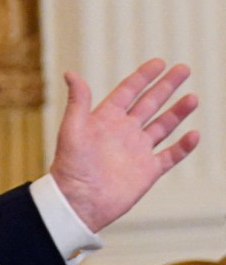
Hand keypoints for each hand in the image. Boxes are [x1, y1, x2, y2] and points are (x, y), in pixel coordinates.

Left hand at [49, 59, 198, 232]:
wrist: (78, 202)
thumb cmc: (70, 166)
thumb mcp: (72, 129)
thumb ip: (78, 101)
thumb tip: (71, 73)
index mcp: (105, 119)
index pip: (128, 92)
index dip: (143, 77)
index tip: (159, 62)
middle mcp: (123, 132)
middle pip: (149, 104)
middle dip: (166, 87)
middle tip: (184, 69)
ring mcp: (137, 151)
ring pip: (162, 127)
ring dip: (177, 112)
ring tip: (192, 97)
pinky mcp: (147, 171)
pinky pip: (170, 156)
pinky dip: (183, 146)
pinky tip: (194, 134)